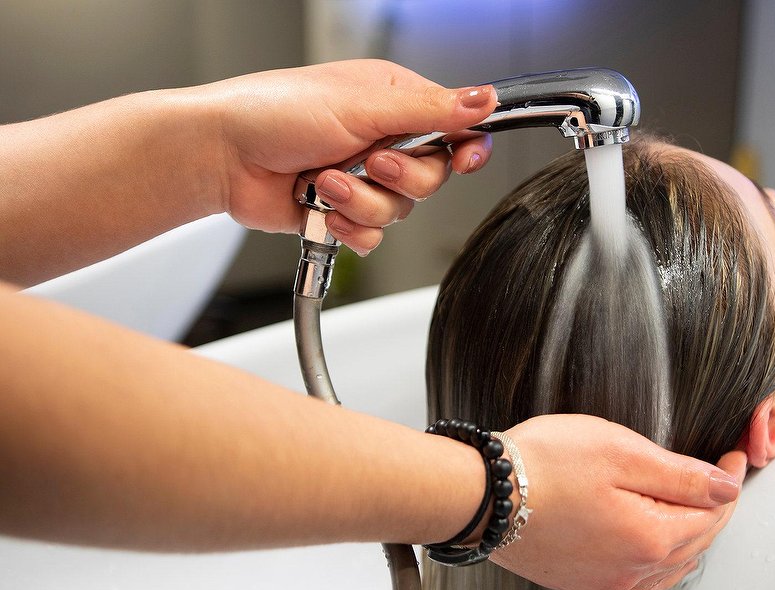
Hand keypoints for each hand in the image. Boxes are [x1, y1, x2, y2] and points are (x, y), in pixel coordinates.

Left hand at [205, 59, 497, 253]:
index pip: (453, 127)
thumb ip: (430, 110)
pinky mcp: (342, 210)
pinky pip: (372, 235)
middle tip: (369, 163)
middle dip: (400, 179)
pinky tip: (322, 208)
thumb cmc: (273, 112)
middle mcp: (381, 139)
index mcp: (393, 102)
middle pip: (432, 178)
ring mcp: (362, 178)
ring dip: (362, 202)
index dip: (465, 147)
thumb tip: (484, 99)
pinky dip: (349, 226)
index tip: (465, 159)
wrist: (220, 156)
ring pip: (400, 211)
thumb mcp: (362, 105)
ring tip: (325, 182)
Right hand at [492, 415, 746, 589]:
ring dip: (692, 535)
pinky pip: (643, 580)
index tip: (735, 456)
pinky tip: (657, 541)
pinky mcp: (584, 584)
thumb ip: (681, 475)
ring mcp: (608, 584)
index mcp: (650, 538)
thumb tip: (727, 487)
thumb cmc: (546, 465)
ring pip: (673, 565)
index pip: (713, 514)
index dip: (729, 482)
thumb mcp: (622, 453)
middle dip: (715, 508)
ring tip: (696, 504)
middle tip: (721, 474)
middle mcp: (634, 572)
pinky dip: (662, 560)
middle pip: (697, 542)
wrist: (483, 495)